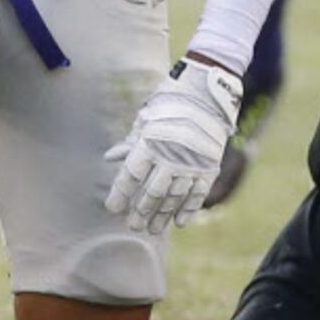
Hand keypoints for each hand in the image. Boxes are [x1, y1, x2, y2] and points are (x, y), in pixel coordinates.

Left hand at [103, 57, 242, 233]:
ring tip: (152, 229)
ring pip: (174, 198)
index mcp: (150, 142)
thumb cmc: (172, 100)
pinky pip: (197, 194)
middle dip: (140, 211)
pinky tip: (179, 222)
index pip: (131, 176)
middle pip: (152, 193)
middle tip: (132, 225)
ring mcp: (192, 164)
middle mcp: (170, 156)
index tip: (112, 208)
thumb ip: (131, 141)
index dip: (120, 194)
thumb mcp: (147, 116)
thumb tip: (110, 158)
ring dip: (162, 216)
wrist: (208, 90)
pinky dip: (188, 209)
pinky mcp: (210, 166)